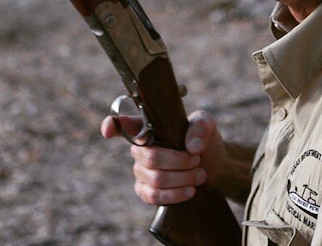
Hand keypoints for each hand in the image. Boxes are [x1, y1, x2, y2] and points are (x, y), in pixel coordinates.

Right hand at [101, 110, 224, 204]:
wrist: (213, 165)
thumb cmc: (203, 140)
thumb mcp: (206, 125)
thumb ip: (200, 128)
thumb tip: (191, 148)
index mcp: (147, 127)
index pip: (123, 124)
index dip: (112, 125)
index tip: (108, 130)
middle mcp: (139, 149)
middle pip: (151, 158)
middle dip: (179, 162)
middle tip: (197, 161)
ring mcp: (140, 171)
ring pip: (156, 179)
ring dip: (182, 178)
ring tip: (199, 175)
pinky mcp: (145, 191)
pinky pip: (153, 196)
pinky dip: (174, 195)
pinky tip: (189, 191)